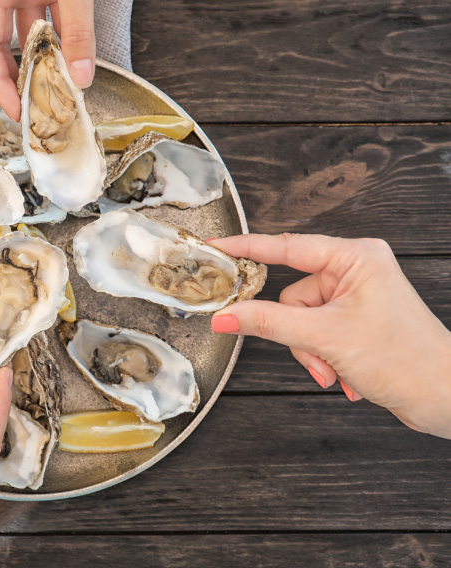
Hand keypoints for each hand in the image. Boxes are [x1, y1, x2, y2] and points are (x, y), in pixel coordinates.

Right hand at [0, 0, 99, 119]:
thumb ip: (78, 27)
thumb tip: (80, 74)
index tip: (16, 109)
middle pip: (3, 44)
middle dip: (20, 76)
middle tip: (35, 105)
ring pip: (32, 32)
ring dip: (47, 59)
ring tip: (60, 87)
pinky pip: (54, 16)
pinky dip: (64, 38)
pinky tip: (75, 59)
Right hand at [208, 233, 450, 438]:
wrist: (444, 397)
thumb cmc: (407, 360)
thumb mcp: (325, 338)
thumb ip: (268, 323)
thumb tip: (227, 315)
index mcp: (356, 258)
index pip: (287, 247)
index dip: (247, 249)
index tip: (216, 248)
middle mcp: (356, 272)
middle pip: (292, 296)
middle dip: (299, 334)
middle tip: (317, 352)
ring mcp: (356, 297)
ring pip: (300, 320)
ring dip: (312, 351)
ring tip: (335, 368)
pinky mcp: (355, 320)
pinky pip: (315, 333)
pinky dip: (323, 356)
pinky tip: (343, 373)